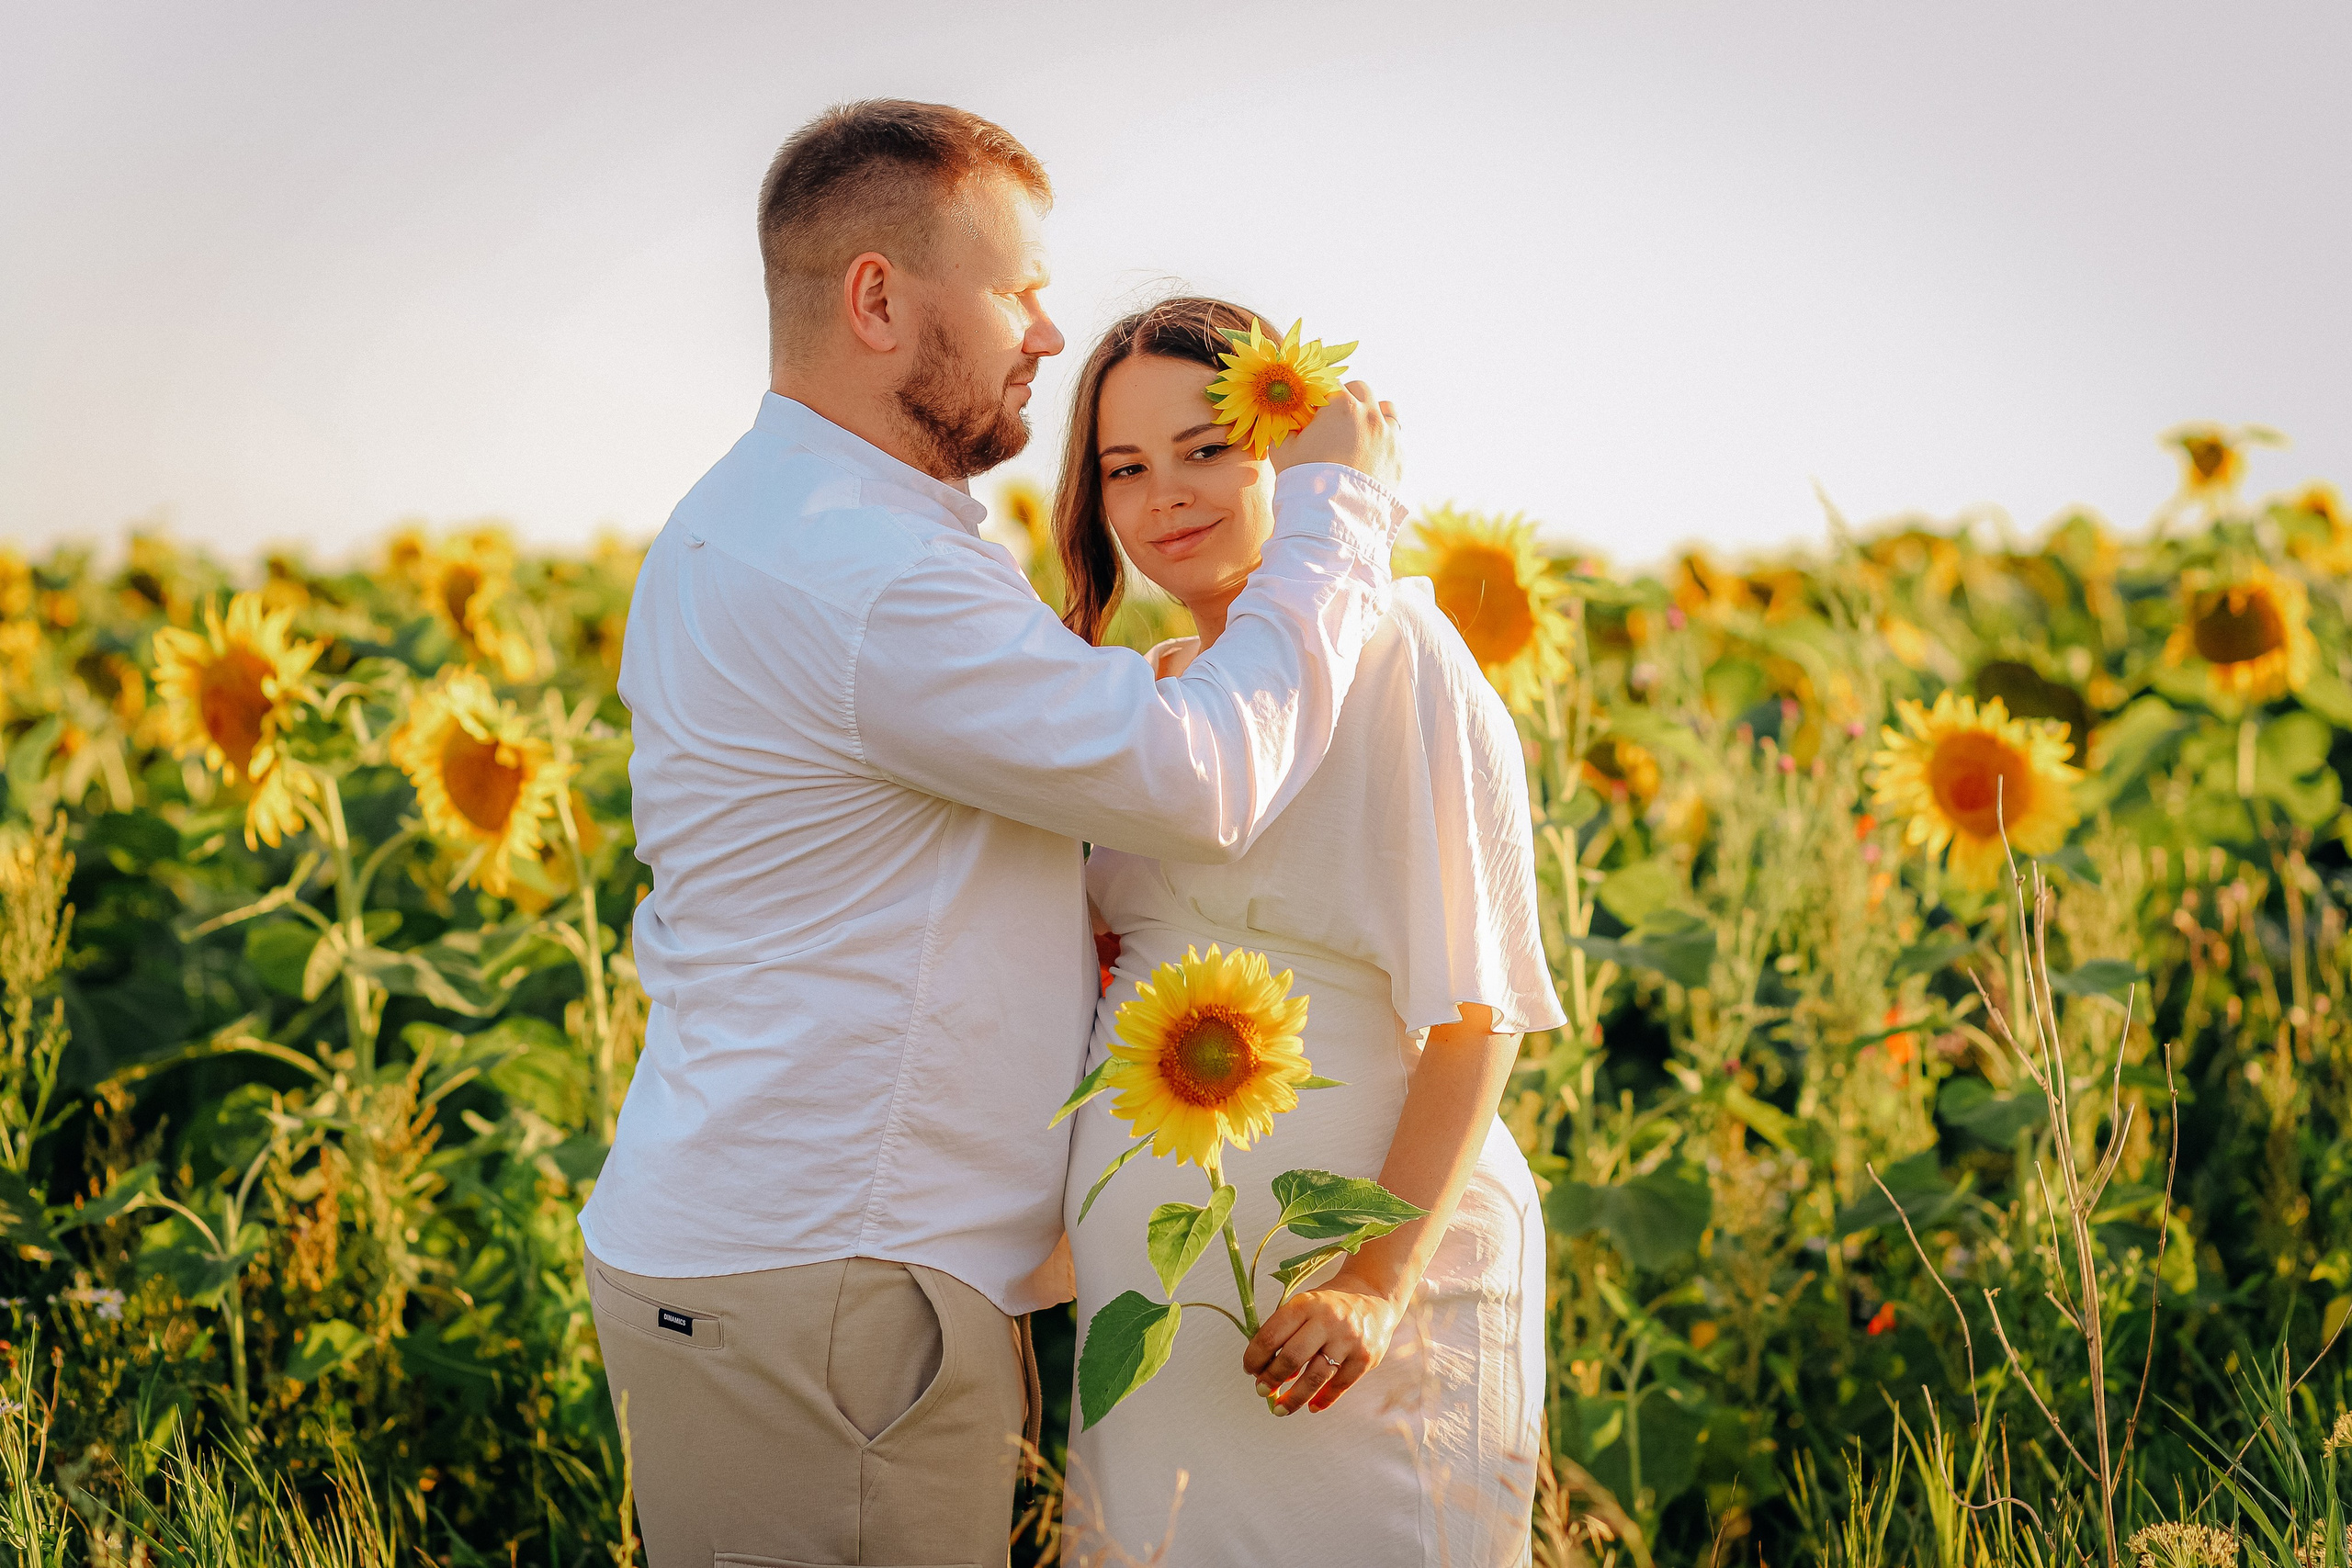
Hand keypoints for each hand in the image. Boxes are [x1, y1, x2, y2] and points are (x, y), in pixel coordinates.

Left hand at [1240, 1272, 1402, 1414]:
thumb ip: (1285, 1332)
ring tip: (1280, 1410)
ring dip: (1294, 1399)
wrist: (1374, 1297)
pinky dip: (1323, 1399)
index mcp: (1305, 1305)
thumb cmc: (1329, 1306)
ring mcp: (1348, 1340)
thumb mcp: (1305, 1306)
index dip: (1255, 1356)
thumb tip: (1265, 1369)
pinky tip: (1311, 1406)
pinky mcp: (1365, 1358)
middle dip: (1272, 1379)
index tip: (1250, 1370)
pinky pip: (1339, 1386)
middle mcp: (1327, 1321)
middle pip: (1292, 1357)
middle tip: (1261, 1391)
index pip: (1272, 1335)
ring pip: (1315, 1378)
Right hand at [1274, 379, 1402, 489]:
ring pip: (1386, 408)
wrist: (1331, 518)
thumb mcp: (1283, 448)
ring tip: (1360, 429)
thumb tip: (1287, 417)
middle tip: (1334, 416)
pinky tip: (1369, 452)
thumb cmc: (1303, 479)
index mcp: (1342, 406)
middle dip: (1347, 397)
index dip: (1319, 394)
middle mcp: (1370, 415)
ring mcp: (1389, 436)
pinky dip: (1383, 439)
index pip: (1331, 383)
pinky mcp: (1399, 458)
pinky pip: (1394, 438)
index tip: (1313, 407)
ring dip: (1373, 413)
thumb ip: (1285, 425)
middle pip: (1361, 389)